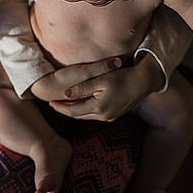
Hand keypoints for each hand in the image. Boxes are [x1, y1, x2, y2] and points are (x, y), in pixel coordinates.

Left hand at [48, 53, 164, 121]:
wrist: (144, 81)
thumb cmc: (122, 76)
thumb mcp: (100, 80)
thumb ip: (82, 88)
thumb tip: (65, 95)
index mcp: (99, 108)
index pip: (73, 111)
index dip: (60, 107)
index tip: (49, 102)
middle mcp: (104, 116)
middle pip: (78, 116)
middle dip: (65, 110)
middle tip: (53, 105)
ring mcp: (110, 117)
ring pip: (87, 116)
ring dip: (75, 111)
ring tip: (64, 105)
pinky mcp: (115, 115)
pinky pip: (95, 115)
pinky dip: (86, 110)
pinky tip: (81, 105)